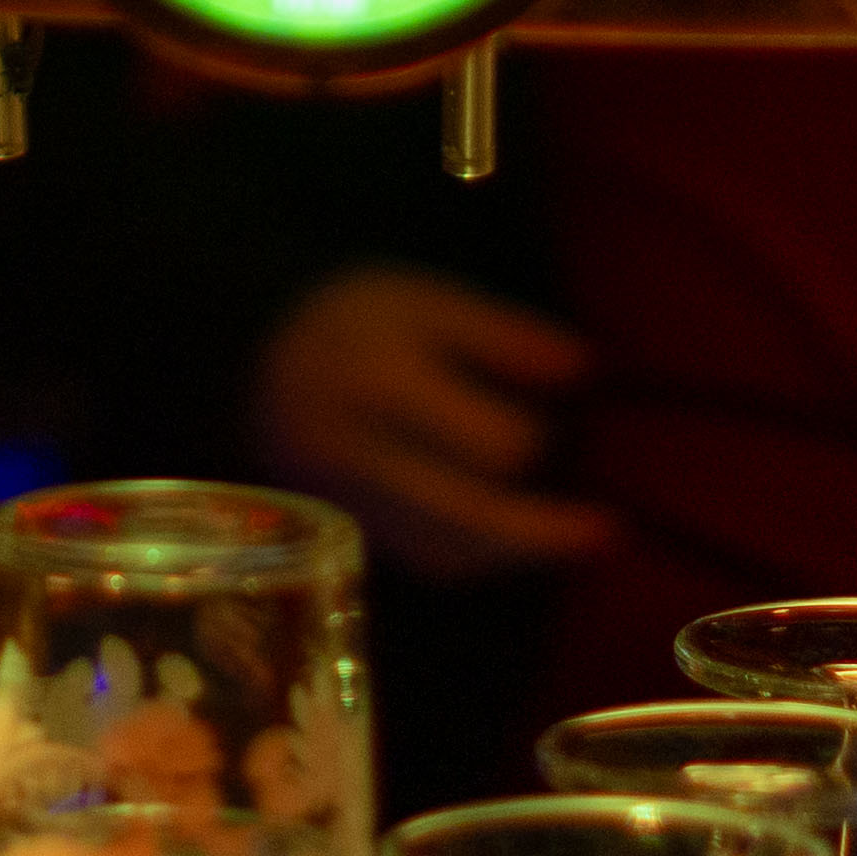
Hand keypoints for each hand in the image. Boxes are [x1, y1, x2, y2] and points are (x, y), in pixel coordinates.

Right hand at [245, 265, 620, 580]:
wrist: (247, 355)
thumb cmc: (350, 317)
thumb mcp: (423, 297)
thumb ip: (501, 333)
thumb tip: (583, 368)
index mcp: (380, 383)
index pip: (480, 443)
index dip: (529, 435)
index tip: (544, 412)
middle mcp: (358, 455)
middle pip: (466, 519)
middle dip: (542, 531)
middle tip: (609, 533)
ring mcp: (346, 502)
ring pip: (444, 552)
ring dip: (514, 552)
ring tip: (575, 538)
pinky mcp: (345, 529)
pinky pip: (419, 558)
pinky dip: (474, 556)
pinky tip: (512, 544)